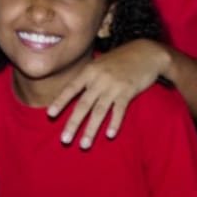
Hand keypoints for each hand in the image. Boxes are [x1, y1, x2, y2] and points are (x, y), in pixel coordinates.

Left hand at [47, 39, 167, 148]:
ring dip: (91, 130)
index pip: (71, 88)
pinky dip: (114, 123)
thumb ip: (88, 77)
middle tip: (65, 140)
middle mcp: (99, 79)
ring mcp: (114, 86)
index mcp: (89, 71)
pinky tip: (109, 135)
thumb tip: (73, 91)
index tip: (50, 114)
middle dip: (73, 123)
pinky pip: (119, 110)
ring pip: (99, 111)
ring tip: (84, 145)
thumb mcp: (100, 63)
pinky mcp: (129, 91)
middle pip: (83, 105)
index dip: (60, 101)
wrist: (146, 51)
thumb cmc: (120, 59)